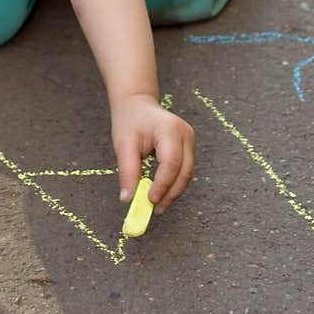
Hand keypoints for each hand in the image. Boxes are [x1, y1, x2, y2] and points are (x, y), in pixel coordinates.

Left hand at [111, 93, 195, 214]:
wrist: (137, 104)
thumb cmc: (130, 121)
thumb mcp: (123, 145)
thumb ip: (127, 172)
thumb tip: (127, 199)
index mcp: (170, 129)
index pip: (171, 162)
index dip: (162, 185)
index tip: (150, 201)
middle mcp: (185, 133)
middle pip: (184, 171)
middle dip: (170, 193)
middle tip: (154, 209)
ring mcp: (190, 140)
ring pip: (187, 174)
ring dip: (173, 192)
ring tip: (156, 205)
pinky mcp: (189, 147)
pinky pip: (185, 171)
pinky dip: (174, 184)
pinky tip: (161, 193)